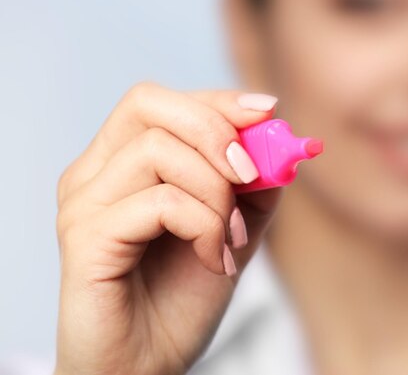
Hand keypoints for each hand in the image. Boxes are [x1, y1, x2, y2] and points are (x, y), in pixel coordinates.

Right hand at [55, 83, 280, 374]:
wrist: (148, 364)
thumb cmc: (183, 296)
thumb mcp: (233, 228)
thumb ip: (254, 184)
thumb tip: (281, 138)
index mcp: (122, 163)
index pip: (162, 101)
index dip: (217, 100)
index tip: (267, 111)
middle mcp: (94, 173)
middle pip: (148, 103)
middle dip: (216, 132)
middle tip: (250, 176)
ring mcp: (84, 203)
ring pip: (160, 151)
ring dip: (217, 194)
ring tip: (232, 241)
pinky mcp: (85, 237)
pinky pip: (160, 201)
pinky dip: (204, 226)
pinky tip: (214, 260)